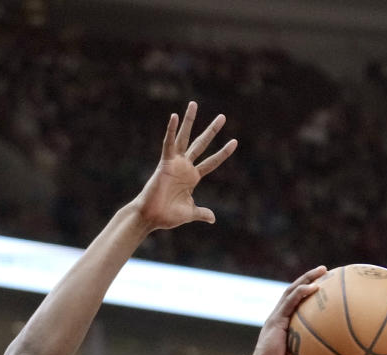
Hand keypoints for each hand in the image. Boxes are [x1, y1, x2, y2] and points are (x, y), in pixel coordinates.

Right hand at [133, 101, 237, 231]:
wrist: (152, 217)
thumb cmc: (168, 216)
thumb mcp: (190, 213)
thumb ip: (201, 212)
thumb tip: (213, 218)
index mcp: (193, 177)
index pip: (212, 162)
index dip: (223, 153)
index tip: (234, 141)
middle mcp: (185, 167)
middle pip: (201, 144)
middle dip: (212, 131)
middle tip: (222, 117)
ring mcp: (175, 163)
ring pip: (184, 138)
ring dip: (189, 121)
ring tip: (194, 104)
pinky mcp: (164, 163)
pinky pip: (168, 143)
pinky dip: (171, 130)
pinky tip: (174, 116)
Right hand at [246, 266, 327, 354]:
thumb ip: (309, 354)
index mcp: (282, 325)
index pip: (295, 302)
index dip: (307, 291)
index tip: (323, 284)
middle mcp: (278, 317)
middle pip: (294, 291)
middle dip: (309, 278)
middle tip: (325, 270)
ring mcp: (276, 317)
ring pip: (292, 291)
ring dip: (307, 278)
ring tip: (323, 270)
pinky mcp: (276, 321)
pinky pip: (290, 302)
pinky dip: (302, 292)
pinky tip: (315, 287)